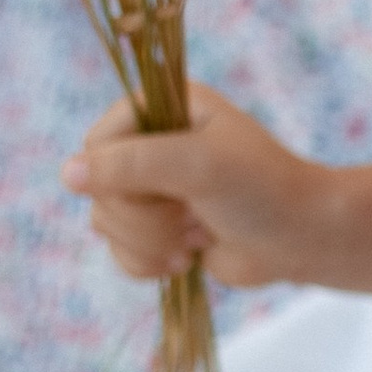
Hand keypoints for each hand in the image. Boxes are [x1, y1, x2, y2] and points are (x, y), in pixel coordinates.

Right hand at [62, 82, 327, 287]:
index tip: (162, 189)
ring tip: (195, 238)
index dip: (118, 178)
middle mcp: (153, 143)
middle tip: (190, 219)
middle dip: (143, 219)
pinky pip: (121, 251)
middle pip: (98, 190)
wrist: (305, 239)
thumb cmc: (262, 190)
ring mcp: (155, 188)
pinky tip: (188, 258)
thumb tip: (67, 174)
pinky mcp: (160, 229)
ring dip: (149, 243)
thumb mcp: (197, 165)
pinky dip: (148, 263)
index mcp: (162, 107)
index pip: (97, 144)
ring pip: (106, 224)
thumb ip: (130, 164)